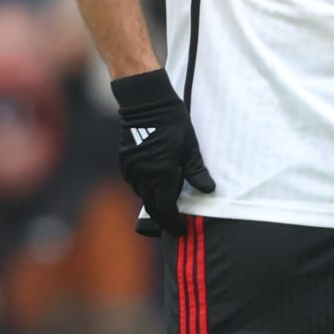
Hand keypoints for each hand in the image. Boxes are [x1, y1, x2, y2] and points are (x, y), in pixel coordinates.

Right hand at [111, 69, 213, 234]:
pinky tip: (155, 183)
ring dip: (154, 201)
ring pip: (142, 193)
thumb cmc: (173, 124)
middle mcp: (142, 175)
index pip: (165, 208)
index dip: (173, 222)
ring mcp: (131, 168)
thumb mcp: (190, 148)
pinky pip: (135, 181)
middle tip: (175, 223)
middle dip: (163, 217)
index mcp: (160, 174)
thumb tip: (208, 190)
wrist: (146, 103)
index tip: (181, 229)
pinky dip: (145, 187)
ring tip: (168, 204)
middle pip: (152, 205)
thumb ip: (197, 171)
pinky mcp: (125, 161)